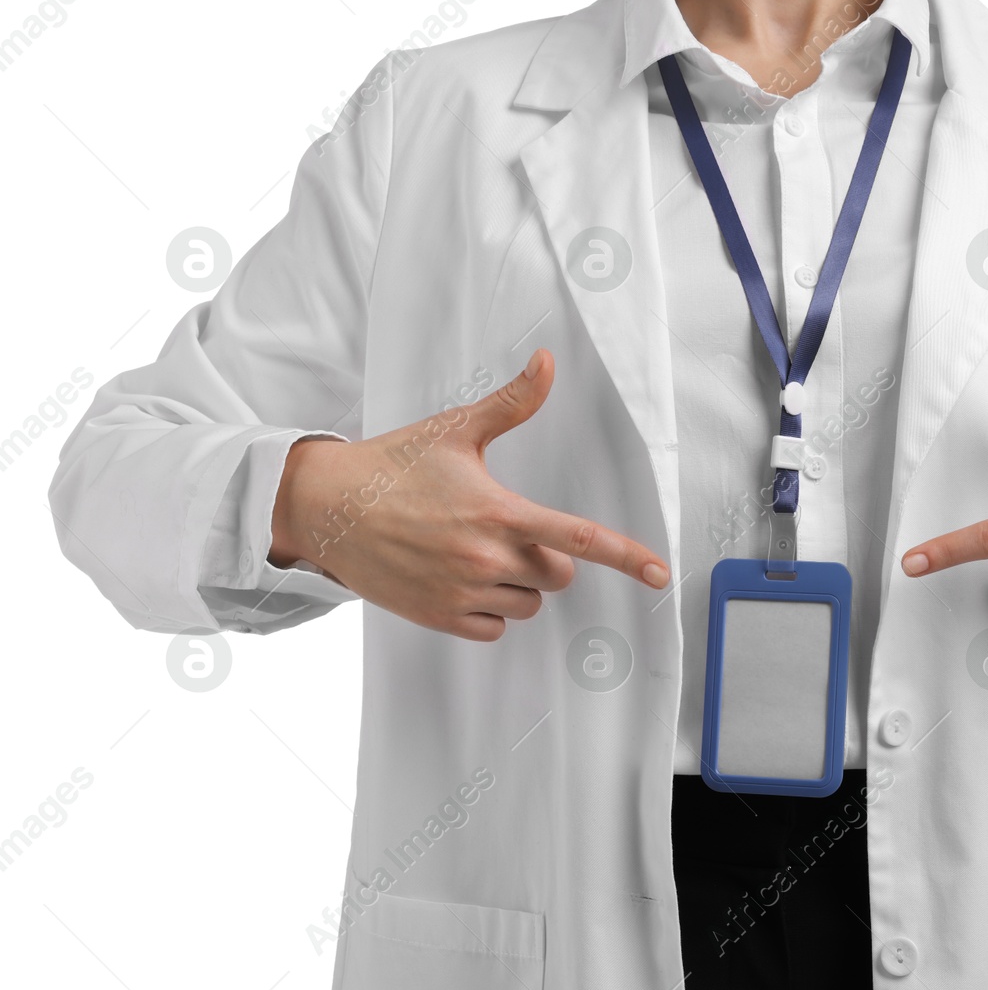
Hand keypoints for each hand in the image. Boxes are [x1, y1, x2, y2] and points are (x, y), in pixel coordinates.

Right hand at [269, 350, 669, 640]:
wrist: (326, 507)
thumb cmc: (392, 466)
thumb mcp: (456, 429)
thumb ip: (511, 402)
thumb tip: (546, 363)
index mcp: (500, 512)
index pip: (581, 539)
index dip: (628, 557)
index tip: (660, 574)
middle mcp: (486, 557)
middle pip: (559, 575)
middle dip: (546, 556)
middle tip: (506, 529)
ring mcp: (462, 592)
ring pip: (528, 603)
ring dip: (517, 585)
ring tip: (473, 551)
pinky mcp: (440, 617)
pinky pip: (494, 627)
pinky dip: (489, 610)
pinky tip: (460, 579)